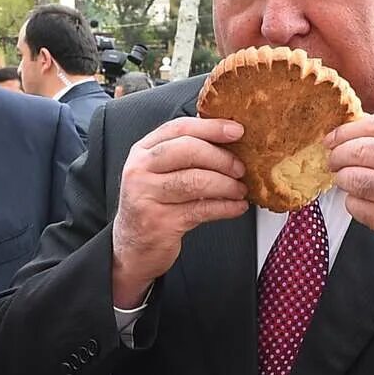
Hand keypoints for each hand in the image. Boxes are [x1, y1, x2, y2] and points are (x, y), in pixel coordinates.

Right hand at [110, 119, 248, 306]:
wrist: (132, 247)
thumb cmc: (153, 206)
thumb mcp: (159, 174)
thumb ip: (184, 155)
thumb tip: (228, 144)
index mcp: (143, 151)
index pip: (179, 128)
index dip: (211, 127)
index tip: (237, 131)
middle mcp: (140, 169)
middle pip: (188, 150)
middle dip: (221, 158)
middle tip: (240, 168)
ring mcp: (147, 195)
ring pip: (196, 181)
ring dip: (226, 185)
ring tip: (240, 190)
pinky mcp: (159, 222)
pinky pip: (201, 209)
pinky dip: (225, 207)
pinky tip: (237, 207)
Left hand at [326, 116, 373, 275]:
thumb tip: (361, 132)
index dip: (349, 130)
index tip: (335, 136)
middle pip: (362, 151)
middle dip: (339, 154)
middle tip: (333, 159)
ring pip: (355, 179)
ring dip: (343, 179)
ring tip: (345, 179)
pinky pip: (358, 207)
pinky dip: (352, 203)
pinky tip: (361, 201)